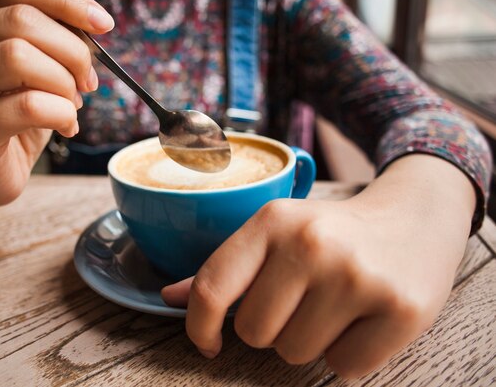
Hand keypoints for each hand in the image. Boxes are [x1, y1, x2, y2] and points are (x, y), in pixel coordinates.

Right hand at [0, 0, 112, 205]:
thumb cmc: (15, 117)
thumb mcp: (40, 67)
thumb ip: (50, 23)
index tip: (103, 24)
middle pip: (20, 20)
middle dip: (72, 51)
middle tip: (89, 82)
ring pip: (18, 57)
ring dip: (63, 83)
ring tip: (72, 104)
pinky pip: (26, 105)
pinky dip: (61, 114)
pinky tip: (66, 126)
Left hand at [162, 155, 474, 377]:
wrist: (415, 217)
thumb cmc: (334, 231)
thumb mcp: (277, 232)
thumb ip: (225, 268)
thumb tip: (169, 297)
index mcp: (273, 220)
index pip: (213, 289)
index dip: (199, 326)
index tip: (209, 341)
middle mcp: (312, 244)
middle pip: (255, 332)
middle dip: (272, 328)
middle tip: (303, 301)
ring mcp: (357, 276)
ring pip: (296, 354)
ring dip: (310, 341)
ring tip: (334, 307)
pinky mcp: (399, 309)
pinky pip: (344, 368)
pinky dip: (349, 355)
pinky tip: (364, 320)